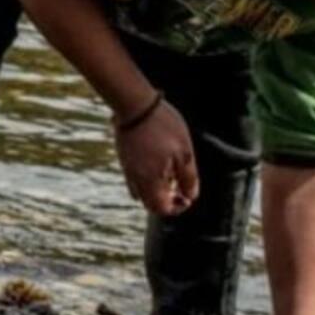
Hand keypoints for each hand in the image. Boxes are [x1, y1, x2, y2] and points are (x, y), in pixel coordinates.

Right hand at [114, 97, 198, 215]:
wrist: (136, 105)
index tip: (186, 196)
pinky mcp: (123, 157)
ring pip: (140, 191)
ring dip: (156, 190)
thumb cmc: (163, 127)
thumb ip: (189, 178)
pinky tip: (157, 162)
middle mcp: (135, 179)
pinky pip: (134, 178)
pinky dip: (146, 178)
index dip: (176, 208)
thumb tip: (191, 196)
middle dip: (166, 201)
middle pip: (149, 203)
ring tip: (169, 174)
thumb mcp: (184, 152)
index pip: (161, 209)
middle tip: (179, 188)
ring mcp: (127, 168)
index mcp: (150, 181)